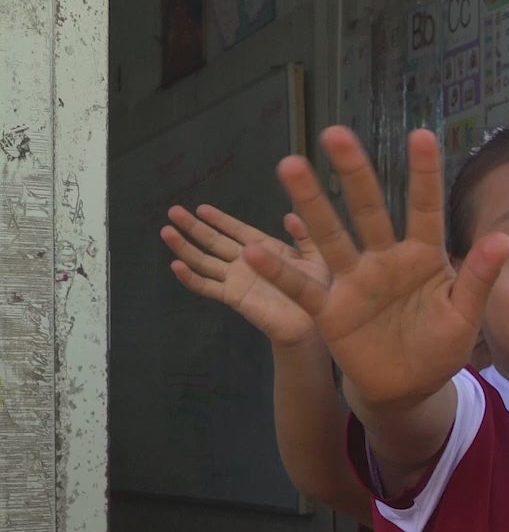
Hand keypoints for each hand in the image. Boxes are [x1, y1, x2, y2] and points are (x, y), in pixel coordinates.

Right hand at [163, 205, 329, 346]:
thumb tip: (290, 214)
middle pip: (213, 241)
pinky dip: (190, 278)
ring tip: (166, 231)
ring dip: (184, 247)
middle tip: (173, 211)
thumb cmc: (319, 291)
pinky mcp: (232, 296)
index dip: (219, 220)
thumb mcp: (316, 257)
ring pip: (203, 260)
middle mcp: (245, 262)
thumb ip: (304, 235)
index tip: (201, 208)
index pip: (236, 230)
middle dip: (193, 227)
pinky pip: (207, 286)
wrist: (314, 323)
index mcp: (264, 249)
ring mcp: (236, 279)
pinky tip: (176, 266)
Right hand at [247, 127, 508, 406]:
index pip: (424, 209)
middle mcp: (386, 259)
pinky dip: (281, 272)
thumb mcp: (465, 316)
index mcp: (424, 256)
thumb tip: (503, 238)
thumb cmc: (440, 346)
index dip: (423, 174)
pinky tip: (254, 251)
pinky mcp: (331, 309)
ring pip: (331, 235)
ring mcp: (355, 281)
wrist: (410, 388)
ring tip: (291, 166)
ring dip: (311, 203)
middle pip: (369, 209)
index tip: (421, 136)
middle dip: (354, 173)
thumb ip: (479, 279)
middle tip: (337, 133)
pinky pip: (303, 287)